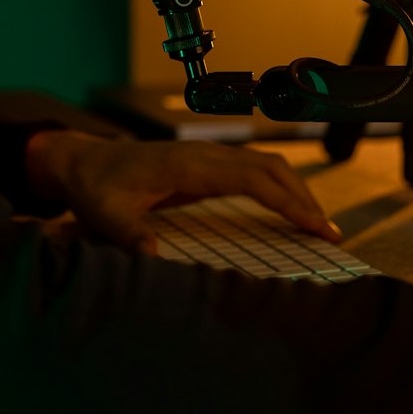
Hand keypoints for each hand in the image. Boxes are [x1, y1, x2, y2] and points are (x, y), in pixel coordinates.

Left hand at [24, 129, 341, 253]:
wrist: (82, 161)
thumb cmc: (95, 187)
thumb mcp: (103, 214)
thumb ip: (126, 235)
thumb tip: (151, 258)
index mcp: (187, 164)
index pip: (251, 177)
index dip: (286, 200)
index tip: (314, 226)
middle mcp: (204, 155)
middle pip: (269, 167)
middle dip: (303, 198)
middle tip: (330, 235)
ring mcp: (207, 157)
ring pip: (265, 166)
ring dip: (295, 191)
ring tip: (320, 228)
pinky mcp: (206, 166)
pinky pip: (252, 172)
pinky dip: (278, 189)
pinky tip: (290, 212)